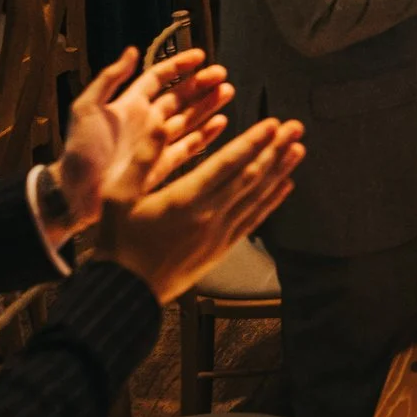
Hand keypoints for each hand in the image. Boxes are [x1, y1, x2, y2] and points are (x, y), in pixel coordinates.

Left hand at [52, 46, 239, 233]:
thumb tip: (131, 51)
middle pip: (180, 97)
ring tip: (228, 92)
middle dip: (201, 84)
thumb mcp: (86, 108)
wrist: (77, 193)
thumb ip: (109, 79)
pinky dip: (206, 135)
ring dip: (208, 105)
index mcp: (129, 105)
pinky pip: (189, 146)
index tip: (200, 55)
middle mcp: (146, 121)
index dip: (179, 65)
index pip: (159, 78)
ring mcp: (156, 143)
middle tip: (222, 74)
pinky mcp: (162, 165)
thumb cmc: (79, 150)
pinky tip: (221, 123)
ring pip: (189, 119)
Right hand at [85, 115, 305, 302]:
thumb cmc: (117, 241)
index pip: (228, 164)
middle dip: (275, 150)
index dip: (253, 142)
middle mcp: (209, 216)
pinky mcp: (220, 250)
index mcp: (185, 199)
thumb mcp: (119, 195)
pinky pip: (253, 221)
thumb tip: (162, 124)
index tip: (272, 123)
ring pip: (256, 197)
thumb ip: (144, 157)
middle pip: (250, 177)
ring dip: (280, 172)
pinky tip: (285, 187)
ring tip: (298, 150)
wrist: (123, 292)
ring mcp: (218, 235)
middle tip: (296, 128)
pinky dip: (271, 202)